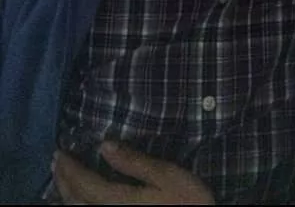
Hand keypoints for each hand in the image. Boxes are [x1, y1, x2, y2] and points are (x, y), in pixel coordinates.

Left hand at [52, 142, 214, 203]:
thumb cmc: (188, 202)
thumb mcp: (167, 176)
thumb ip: (134, 162)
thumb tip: (104, 145)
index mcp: (118, 201)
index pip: (85, 183)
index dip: (70, 168)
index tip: (60, 153)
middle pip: (76, 201)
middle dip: (63, 181)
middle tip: (55, 163)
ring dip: (65, 197)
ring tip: (60, 181)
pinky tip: (79, 203)